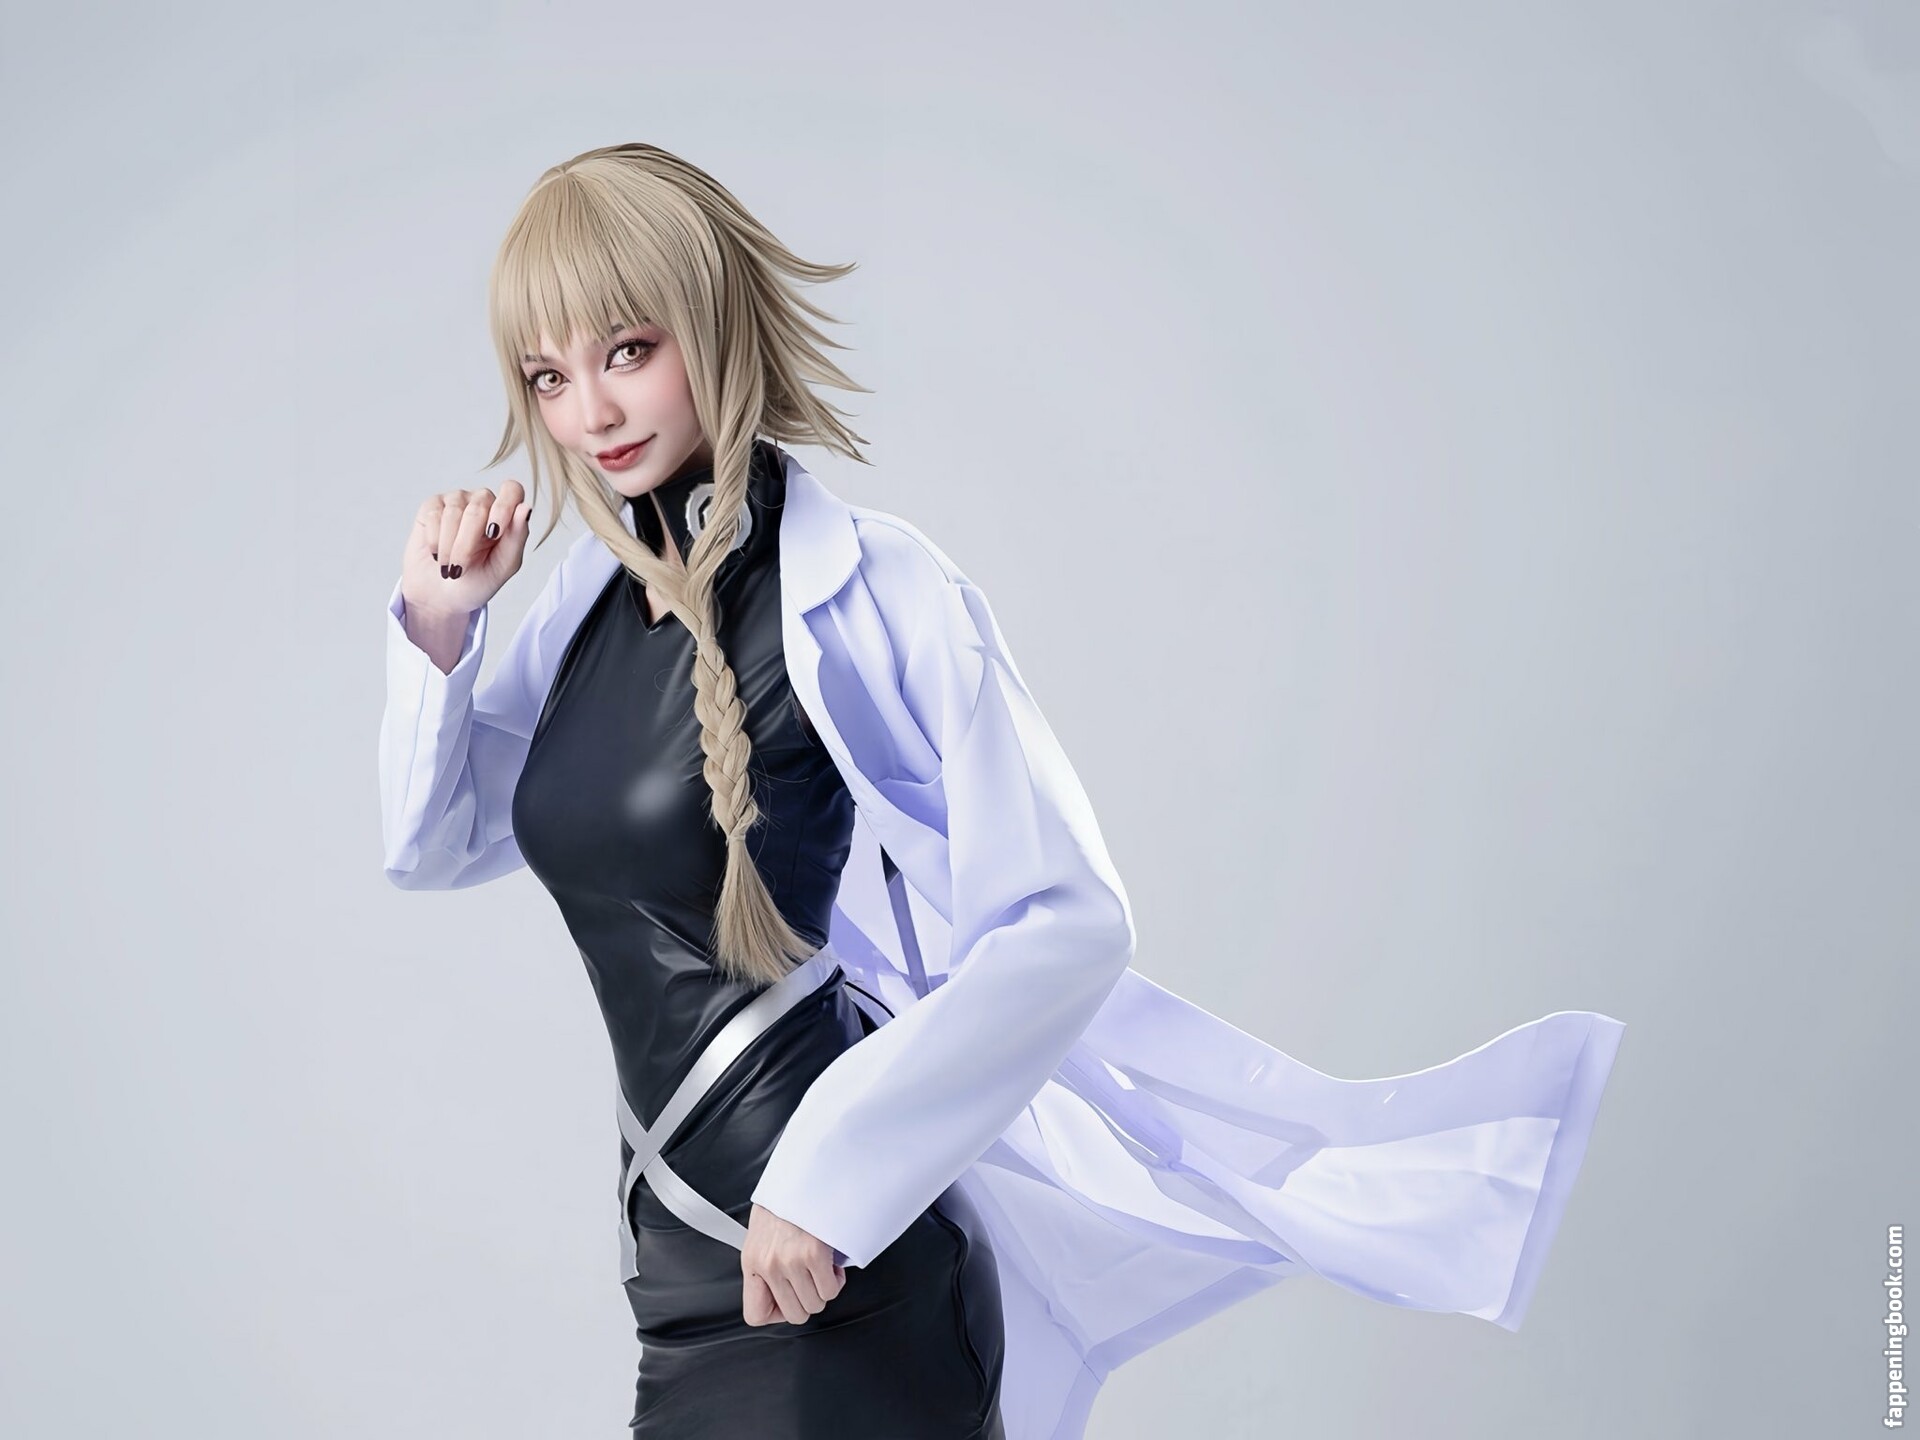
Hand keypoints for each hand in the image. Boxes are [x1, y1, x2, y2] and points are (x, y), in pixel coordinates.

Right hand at [398, 480, 532, 624]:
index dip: (503, 507)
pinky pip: (433, 515)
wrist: (442, 596)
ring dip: (449, 547)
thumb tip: (525, 508)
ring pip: (454, 511)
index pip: (512, 490)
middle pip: (479, 507)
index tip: (493, 534)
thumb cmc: (478, 581)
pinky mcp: (433, 506)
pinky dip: (435, 540)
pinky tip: (436, 553)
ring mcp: (458, 500)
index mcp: (507, 514)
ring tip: (448, 567)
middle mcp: (484, 502)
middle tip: (460, 570)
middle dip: (467, 544)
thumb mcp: (504, 566)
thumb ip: (517, 537)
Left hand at [740, 1203, 845, 1325]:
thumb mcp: (761, 1238)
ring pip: (815, 1304)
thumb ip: (766, 1267)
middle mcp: (768, 1265)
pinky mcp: (813, 1254)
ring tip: (821, 1268)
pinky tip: (830, 1263)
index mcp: (752, 1263)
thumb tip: (783, 1294)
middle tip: (811, 1281)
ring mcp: (790, 1261)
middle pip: (794, 1314)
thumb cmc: (783, 1204)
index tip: (788, 1300)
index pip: (755, 1314)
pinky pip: (830, 1289)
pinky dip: (835, 1280)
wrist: (801, 1175)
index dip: (777, 1313)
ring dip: (824, 1289)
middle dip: (808, 1300)